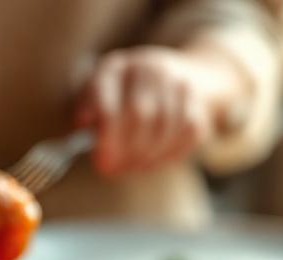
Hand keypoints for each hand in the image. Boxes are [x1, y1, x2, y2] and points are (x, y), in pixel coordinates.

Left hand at [76, 46, 238, 175]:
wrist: (186, 77)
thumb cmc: (128, 96)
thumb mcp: (100, 95)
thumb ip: (87, 109)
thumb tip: (82, 126)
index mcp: (116, 67)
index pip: (110, 102)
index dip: (106, 138)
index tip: (101, 163)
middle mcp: (149, 68)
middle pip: (140, 115)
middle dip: (126, 150)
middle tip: (114, 169)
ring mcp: (178, 84)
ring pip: (164, 129)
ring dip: (146, 156)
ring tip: (132, 165)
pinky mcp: (199, 103)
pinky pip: (185, 136)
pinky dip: (167, 154)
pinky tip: (153, 158)